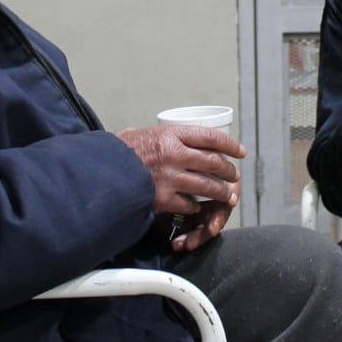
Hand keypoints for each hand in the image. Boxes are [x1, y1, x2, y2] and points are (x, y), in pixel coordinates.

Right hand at [118, 125, 245, 249]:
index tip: (241, 152)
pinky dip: (195, 207)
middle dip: (229, 171)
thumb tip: (168, 137)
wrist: (100, 172)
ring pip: (208, 186)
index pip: (211, 137)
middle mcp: (175, 154)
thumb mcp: (139, 134)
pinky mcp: (164, 198)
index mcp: (171, 135)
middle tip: (234, 176)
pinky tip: (196, 207)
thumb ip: (158, 137)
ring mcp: (170, 177)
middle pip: (214, 162)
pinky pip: (189, 205)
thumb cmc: (117, 152)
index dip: (230, 144)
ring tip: (226, 195)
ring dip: (220, 192)